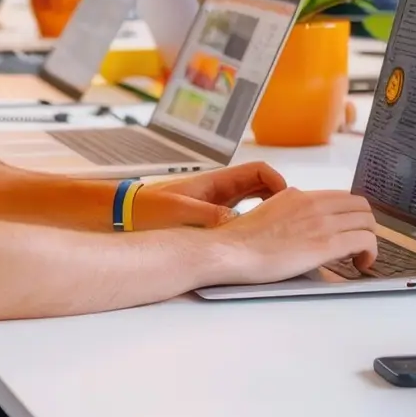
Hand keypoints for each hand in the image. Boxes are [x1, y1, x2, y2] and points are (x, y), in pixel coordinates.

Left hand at [133, 163, 286, 229]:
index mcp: (217, 181)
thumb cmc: (148, 209)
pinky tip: (254, 244)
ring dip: (268, 215)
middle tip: (291, 220)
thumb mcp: (181, 211)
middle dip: (280, 201)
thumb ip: (210, 214)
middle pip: (263, 188)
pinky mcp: (210, 221)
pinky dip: (252, 228)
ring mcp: (216, 205)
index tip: (288, 200)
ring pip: (254, 205)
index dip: (278, 182)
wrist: (124, 216)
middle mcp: (220, 191)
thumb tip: (237, 221)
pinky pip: (241, 220)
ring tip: (279, 233)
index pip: (260, 172)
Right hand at [213, 187, 377, 283]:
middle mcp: (313, 203)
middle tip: (358, 244)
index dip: (351, 215)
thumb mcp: (268, 214)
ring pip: (367, 221)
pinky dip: (370, 252)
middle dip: (364, 225)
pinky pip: (365, 241)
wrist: (231, 251)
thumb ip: (289, 214)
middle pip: (360, 205)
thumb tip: (299, 229)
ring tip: (359, 257)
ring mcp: (321, 221)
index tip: (349, 229)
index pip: (341, 196)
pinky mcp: (326, 243)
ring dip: (369, 240)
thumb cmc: (242, 241)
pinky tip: (361, 264)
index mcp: (298, 195)